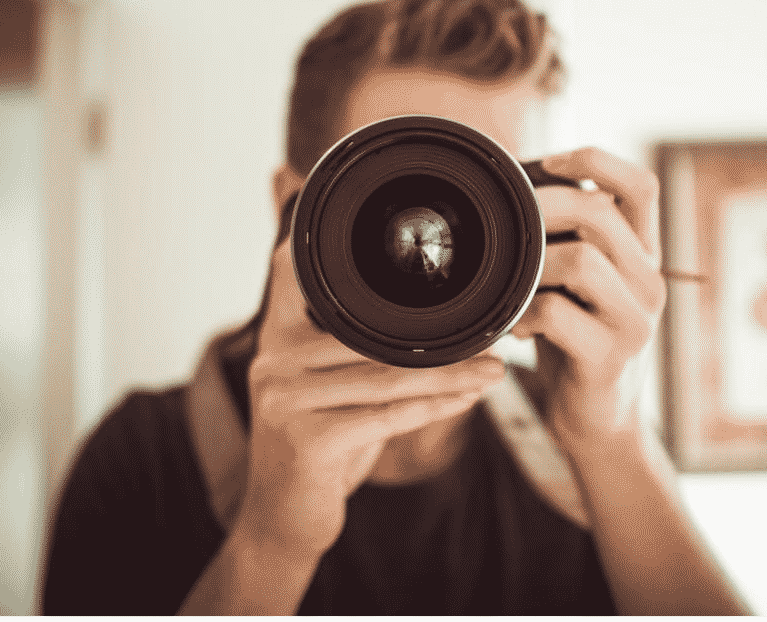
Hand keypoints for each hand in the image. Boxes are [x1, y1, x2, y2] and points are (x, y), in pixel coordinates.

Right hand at [237, 237, 503, 557]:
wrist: (281, 521)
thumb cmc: (316, 448)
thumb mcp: (325, 389)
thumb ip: (351, 350)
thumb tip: (428, 321)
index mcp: (275, 336)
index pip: (299, 273)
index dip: (341, 250)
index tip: (411, 246)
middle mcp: (273, 360)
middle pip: (371, 337)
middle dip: (439, 341)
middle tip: (493, 337)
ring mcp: (285, 399)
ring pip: (387, 377)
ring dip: (450, 375)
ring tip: (494, 370)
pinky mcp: (308, 440)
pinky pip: (387, 416)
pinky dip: (435, 408)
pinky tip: (467, 400)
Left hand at [511, 147, 665, 443]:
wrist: (597, 417)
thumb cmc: (577, 338)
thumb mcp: (580, 282)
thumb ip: (567, 240)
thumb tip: (515, 185)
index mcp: (643, 253)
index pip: (641, 186)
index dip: (597, 160)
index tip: (549, 160)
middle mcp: (649, 281)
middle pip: (601, 213)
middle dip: (543, 206)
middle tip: (507, 223)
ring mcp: (634, 320)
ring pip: (582, 260)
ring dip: (532, 264)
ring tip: (512, 282)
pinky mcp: (609, 357)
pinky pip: (559, 315)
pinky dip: (524, 314)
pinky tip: (513, 327)